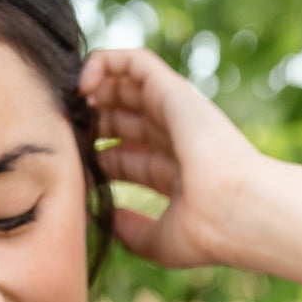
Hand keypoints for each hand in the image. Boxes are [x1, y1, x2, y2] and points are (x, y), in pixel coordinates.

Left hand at [78, 47, 266, 270]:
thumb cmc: (207, 233)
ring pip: (126, 85)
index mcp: (173, 171)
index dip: (95, 157)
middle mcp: (174, 138)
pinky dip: (104, 62)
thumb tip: (105, 219)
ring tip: (70, 105)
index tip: (71, 168)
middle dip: (91, 122)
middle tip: (65, 132)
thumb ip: (131, 230)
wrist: (237, 211)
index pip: (125, 156)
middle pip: (122, 120)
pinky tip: (83, 85)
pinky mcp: (172, 90)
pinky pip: (133, 61)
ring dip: (93, 89)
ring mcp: (175, 112)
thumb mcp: (160, 241)